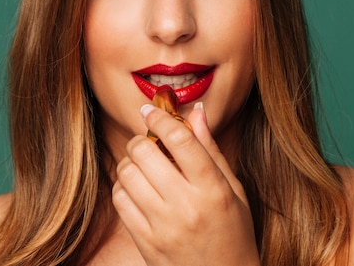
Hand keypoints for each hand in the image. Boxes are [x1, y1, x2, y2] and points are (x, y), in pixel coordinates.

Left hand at [112, 103, 259, 265]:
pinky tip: (139, 189)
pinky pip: (119, 200)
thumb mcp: (233, 190)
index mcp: (213, 189)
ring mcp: (163, 226)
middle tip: (150, 143)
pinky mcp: (145, 242)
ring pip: (127, 173)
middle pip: (145, 152)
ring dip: (131, 162)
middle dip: (143, 139)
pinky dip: (124, 187)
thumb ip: (211, 150)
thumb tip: (196, 113)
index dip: (160, 118)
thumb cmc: (234, 233)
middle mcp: (186, 206)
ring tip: (145, 167)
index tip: (151, 110)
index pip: (180, 139)